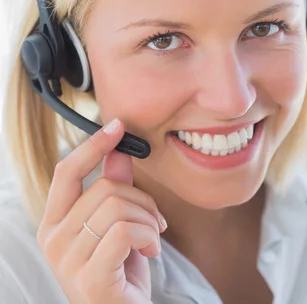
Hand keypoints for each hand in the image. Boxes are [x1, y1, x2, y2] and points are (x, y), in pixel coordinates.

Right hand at [37, 119, 165, 303]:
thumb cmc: (122, 271)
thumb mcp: (119, 224)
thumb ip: (115, 188)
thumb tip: (118, 150)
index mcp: (55, 223)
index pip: (66, 172)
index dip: (92, 145)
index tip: (117, 126)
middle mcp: (53, 239)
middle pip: (105, 188)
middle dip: (143, 201)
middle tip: (155, 223)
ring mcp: (67, 260)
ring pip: (118, 207)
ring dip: (149, 221)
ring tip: (152, 239)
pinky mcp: (90, 277)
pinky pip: (126, 232)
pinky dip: (149, 237)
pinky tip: (151, 252)